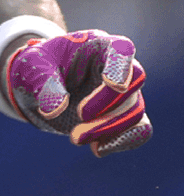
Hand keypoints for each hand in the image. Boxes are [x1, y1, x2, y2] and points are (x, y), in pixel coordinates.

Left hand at [5, 29, 151, 154]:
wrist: (42, 83)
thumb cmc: (39, 66)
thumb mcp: (33, 66)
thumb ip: (44, 83)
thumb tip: (56, 109)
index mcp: (100, 46)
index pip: (122, 51)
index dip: (122, 68)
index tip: (113, 85)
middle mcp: (120, 69)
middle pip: (133, 86)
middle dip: (108, 106)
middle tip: (79, 116)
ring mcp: (125, 94)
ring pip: (135, 113)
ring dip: (108, 129)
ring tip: (75, 137)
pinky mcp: (124, 115)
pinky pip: (139, 131)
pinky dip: (121, 142)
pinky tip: (97, 149)